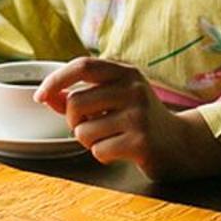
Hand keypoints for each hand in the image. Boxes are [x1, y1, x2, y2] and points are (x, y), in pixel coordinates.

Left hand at [34, 57, 220, 180]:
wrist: (181, 144)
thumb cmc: (138, 119)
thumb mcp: (112, 99)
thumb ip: (77, 96)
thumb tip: (44, 96)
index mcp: (125, 72)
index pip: (82, 65)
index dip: (56, 79)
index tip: (40, 96)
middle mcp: (132, 89)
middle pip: (75, 103)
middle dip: (73, 121)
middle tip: (90, 126)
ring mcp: (138, 115)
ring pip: (83, 131)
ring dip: (89, 141)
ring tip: (111, 138)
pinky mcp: (140, 142)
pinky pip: (98, 151)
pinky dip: (102, 155)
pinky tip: (121, 150)